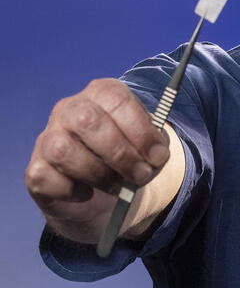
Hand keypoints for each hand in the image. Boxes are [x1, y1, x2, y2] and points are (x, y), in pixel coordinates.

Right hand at [25, 78, 170, 243]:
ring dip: (98, 174)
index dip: (140, 130)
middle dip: (120, 153)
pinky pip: (46, 177)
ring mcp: (48, 137)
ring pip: (63, 150)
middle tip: (141, 175)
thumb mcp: (148, 149)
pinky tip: (87, 193)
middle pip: (88, 120)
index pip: (116, 100)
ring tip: (117, 186)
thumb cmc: (128, 158)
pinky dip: (72, 191)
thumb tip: (156, 156)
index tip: (158, 156)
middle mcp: (70, 109)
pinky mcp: (35, 169)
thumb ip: (156, 149)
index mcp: (102, 94)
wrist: (102, 191)